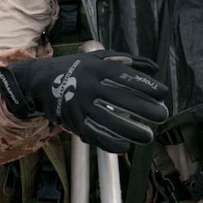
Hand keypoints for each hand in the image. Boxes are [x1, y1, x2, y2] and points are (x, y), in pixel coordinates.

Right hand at [0, 51, 168, 152]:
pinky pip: (93, 134)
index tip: (163, 93)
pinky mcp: (72, 121)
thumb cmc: (77, 67)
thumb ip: (129, 61)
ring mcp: (79, 104)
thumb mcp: (100, 57)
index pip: (126, 76)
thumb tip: (155, 67)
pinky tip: (126, 145)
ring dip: (131, 130)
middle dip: (144, 108)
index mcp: (97, 67)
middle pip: (120, 99)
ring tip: (148, 136)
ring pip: (108, 120)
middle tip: (162, 116)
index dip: (146, 85)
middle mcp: (89, 85)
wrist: (40, 81)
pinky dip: (110, 142)